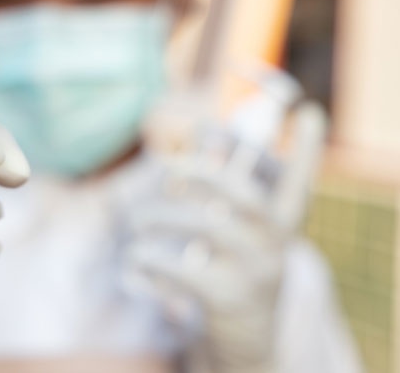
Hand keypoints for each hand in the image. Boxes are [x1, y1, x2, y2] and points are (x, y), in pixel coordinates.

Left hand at [125, 102, 325, 372]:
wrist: (245, 336)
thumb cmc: (232, 267)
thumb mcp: (234, 231)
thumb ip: (218, 187)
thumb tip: (198, 133)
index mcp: (280, 223)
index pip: (298, 180)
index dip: (308, 148)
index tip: (311, 113)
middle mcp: (275, 243)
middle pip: (244, 194)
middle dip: (201, 171)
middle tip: (166, 167)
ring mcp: (254, 270)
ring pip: (204, 224)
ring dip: (160, 215)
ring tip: (138, 219)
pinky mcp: (227, 296)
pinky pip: (180, 265)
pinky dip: (149, 256)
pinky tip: (139, 257)